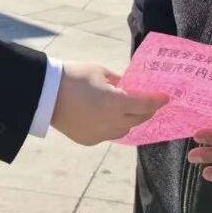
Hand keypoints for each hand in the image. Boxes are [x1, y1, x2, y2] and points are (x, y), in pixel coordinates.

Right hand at [51, 62, 167, 145]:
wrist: (45, 95)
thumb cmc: (73, 76)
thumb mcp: (100, 71)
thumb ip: (119, 81)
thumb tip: (130, 86)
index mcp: (115, 103)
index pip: (145, 105)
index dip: (157, 101)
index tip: (166, 97)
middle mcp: (111, 123)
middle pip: (138, 120)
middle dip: (147, 111)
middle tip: (151, 103)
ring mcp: (100, 134)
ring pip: (125, 130)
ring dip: (130, 120)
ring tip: (129, 109)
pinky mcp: (90, 140)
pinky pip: (109, 134)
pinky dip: (113, 126)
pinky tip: (108, 116)